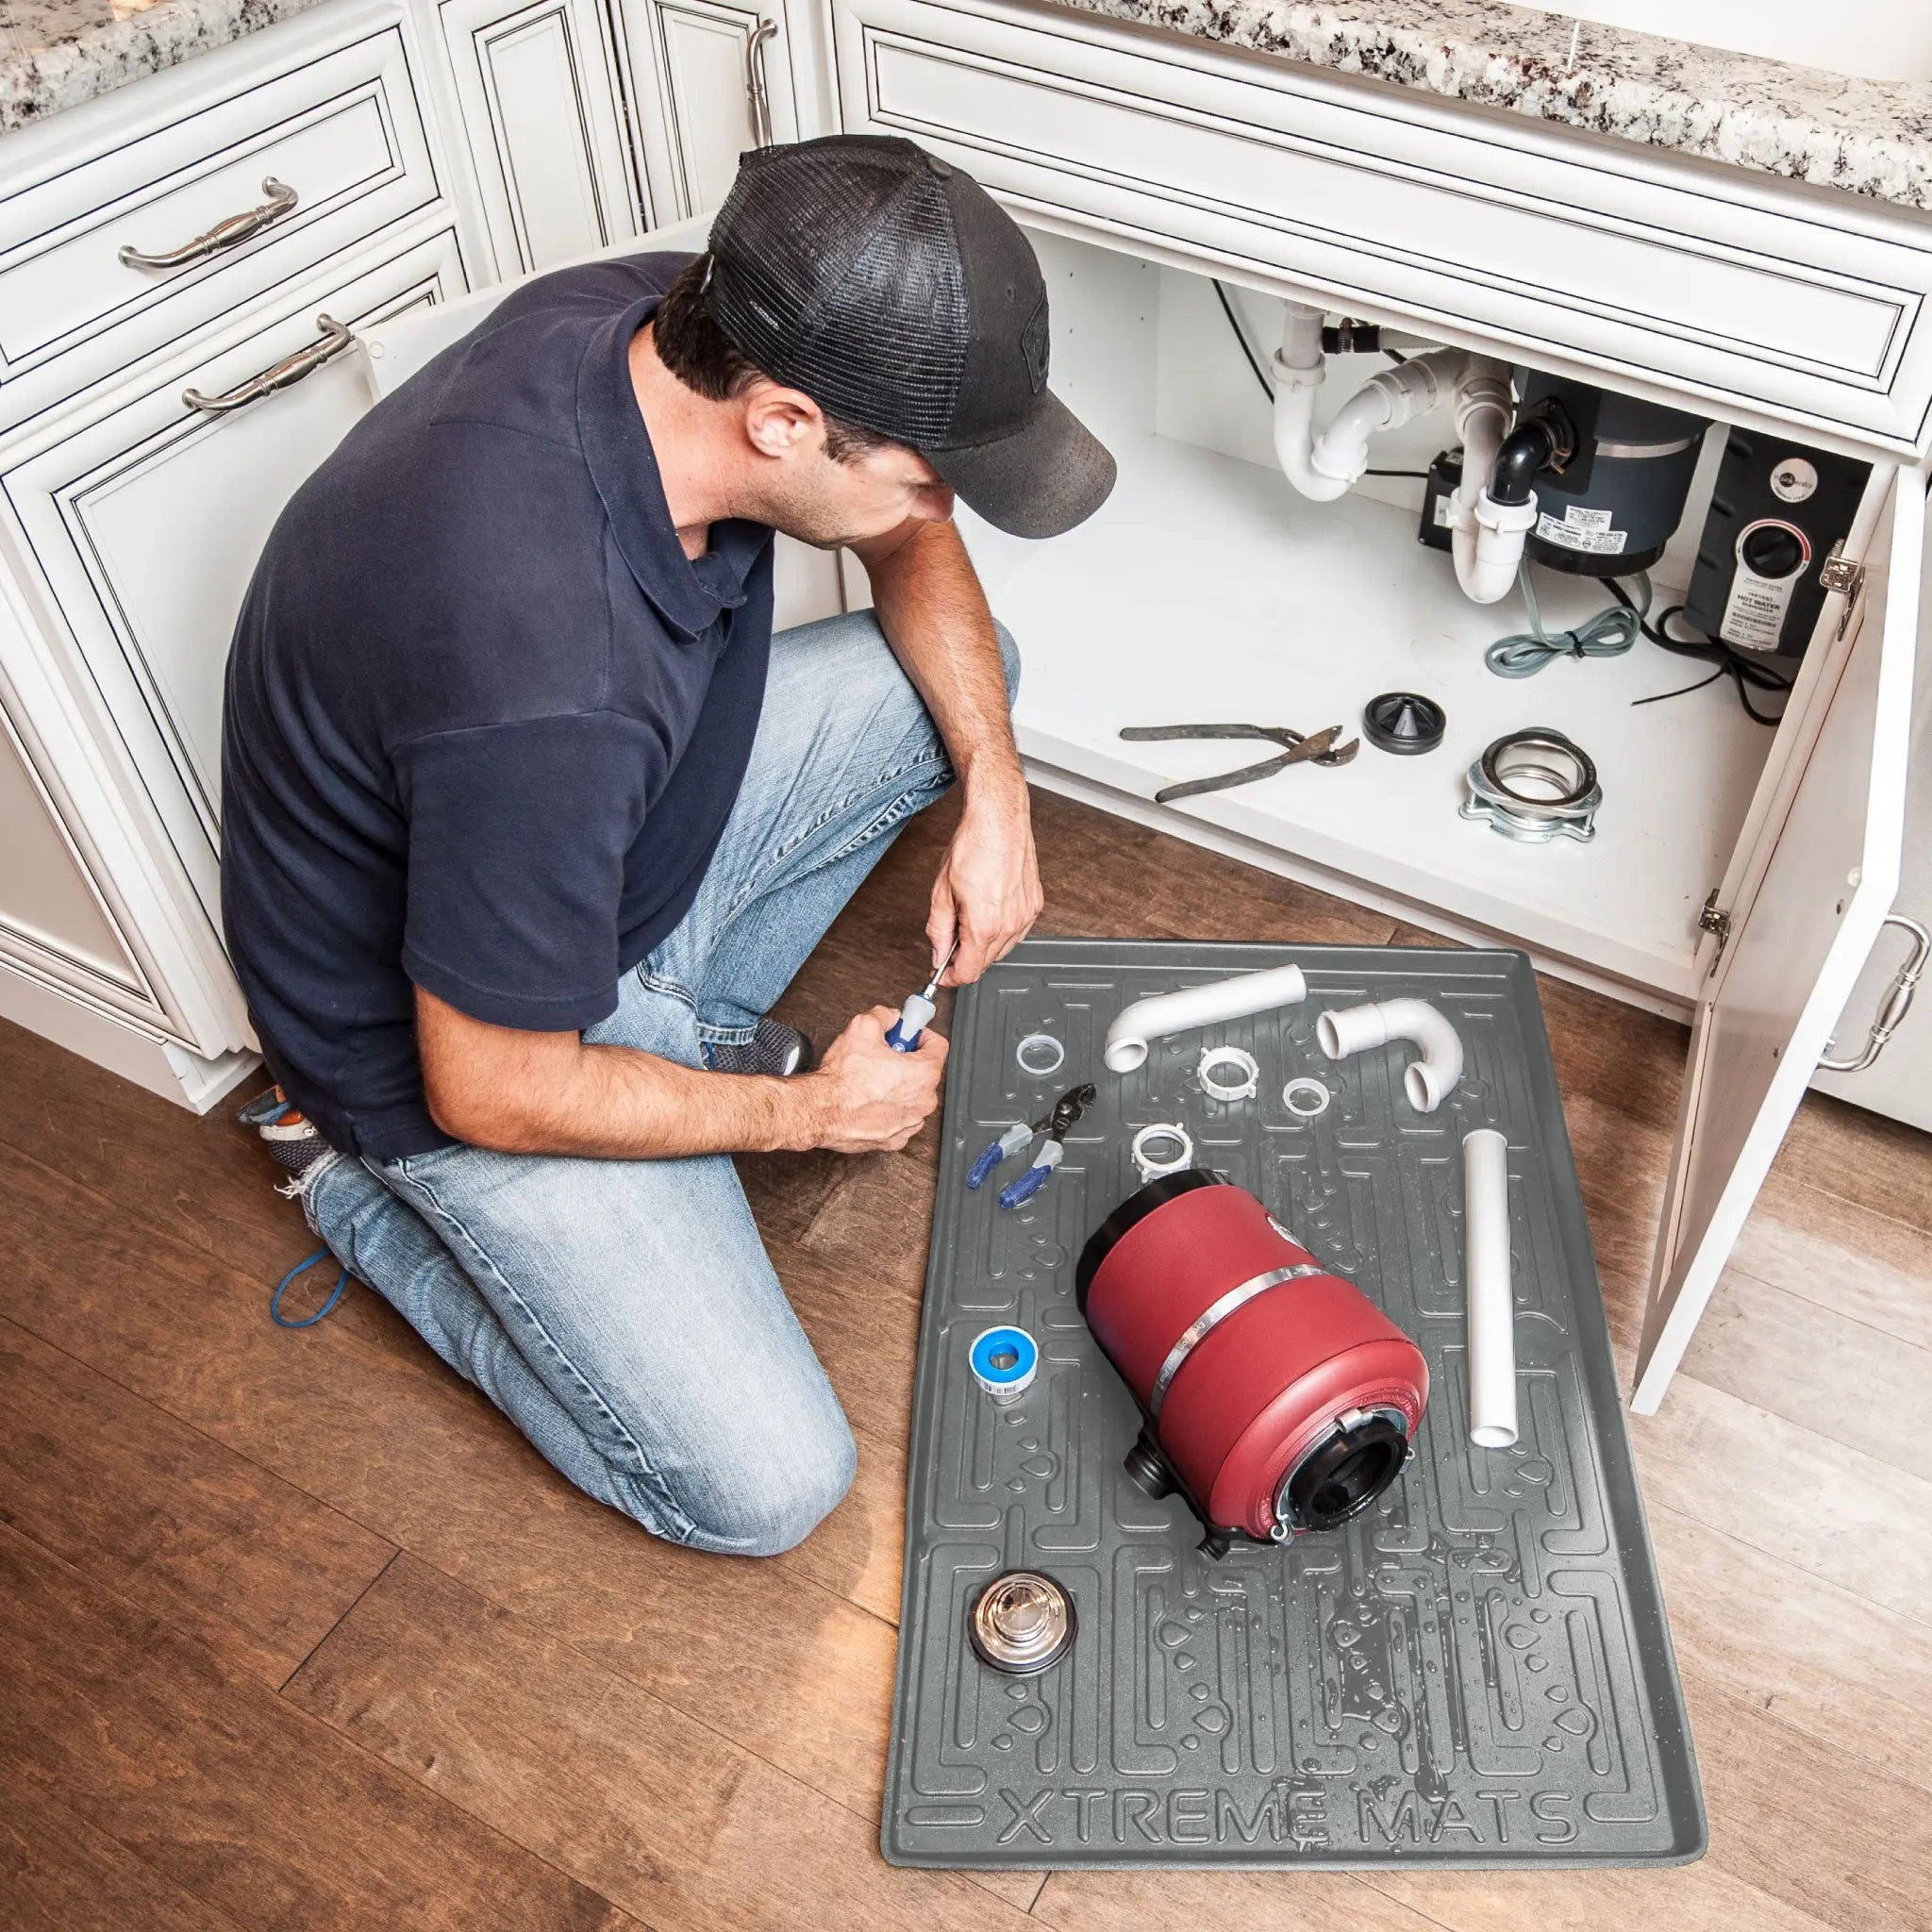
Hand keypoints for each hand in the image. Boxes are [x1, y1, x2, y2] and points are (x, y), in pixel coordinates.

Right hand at [803, 1007, 947, 1153]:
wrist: (822, 1111)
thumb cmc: (842, 1080)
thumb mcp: (863, 1028)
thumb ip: (884, 1016)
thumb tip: (891, 1017)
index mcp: (923, 1073)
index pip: (939, 1045)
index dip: (921, 1034)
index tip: (908, 1034)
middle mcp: (923, 1100)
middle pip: (925, 1071)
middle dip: (907, 1060)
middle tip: (884, 1055)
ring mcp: (910, 1122)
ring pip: (912, 1096)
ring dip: (898, 1086)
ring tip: (873, 1079)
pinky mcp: (895, 1139)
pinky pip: (900, 1117)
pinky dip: (889, 1108)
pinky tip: (870, 1099)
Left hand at [928, 774, 1041, 984]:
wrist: (999, 820)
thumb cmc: (973, 846)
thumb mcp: (942, 891)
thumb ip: (939, 930)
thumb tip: (939, 953)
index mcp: (984, 924)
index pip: (968, 972)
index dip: (951, 978)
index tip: (942, 974)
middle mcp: (1010, 924)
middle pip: (985, 963)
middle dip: (965, 959)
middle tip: (950, 941)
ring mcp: (1026, 916)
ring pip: (1002, 949)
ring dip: (983, 944)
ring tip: (969, 917)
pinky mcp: (1035, 906)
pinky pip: (1016, 932)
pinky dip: (1000, 930)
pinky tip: (989, 910)